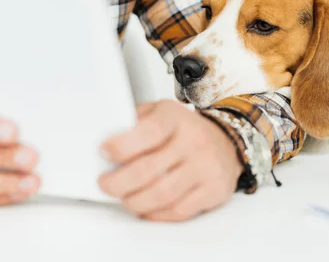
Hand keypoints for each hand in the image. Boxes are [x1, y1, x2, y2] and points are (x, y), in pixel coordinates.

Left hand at [98, 100, 242, 221]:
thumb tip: (103, 139)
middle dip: (118, 183)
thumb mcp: (159, 113)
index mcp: (175, 116)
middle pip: (148, 169)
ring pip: (162, 194)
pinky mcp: (214, 190)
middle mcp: (194, 140)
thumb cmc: (183, 130)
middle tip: (106, 185)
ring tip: (126, 199)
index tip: (104, 153)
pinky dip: (156, 214)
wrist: (225, 142)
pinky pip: (178, 211)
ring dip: (135, 202)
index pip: (148, 131)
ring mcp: (206, 166)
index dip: (121, 146)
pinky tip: (148, 208)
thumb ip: (133, 121)